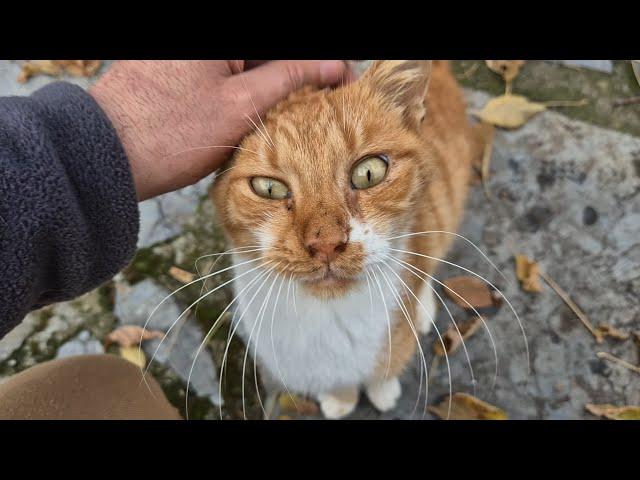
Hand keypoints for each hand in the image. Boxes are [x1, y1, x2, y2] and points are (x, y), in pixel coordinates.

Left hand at [89, 60, 350, 200]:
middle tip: (325, 103)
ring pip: (248, 64)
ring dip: (274, 84)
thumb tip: (331, 66)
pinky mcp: (180, 70)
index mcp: (222, 42)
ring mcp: (190, 58)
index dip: (321, 63)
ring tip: (298, 114)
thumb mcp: (241, 105)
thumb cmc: (171, 132)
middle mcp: (205, 48)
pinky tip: (264, 115)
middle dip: (298, 74)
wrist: (107, 156)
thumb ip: (289, 78)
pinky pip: (228, 73)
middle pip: (265, 57)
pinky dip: (249, 90)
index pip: (285, 50)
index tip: (344, 82)